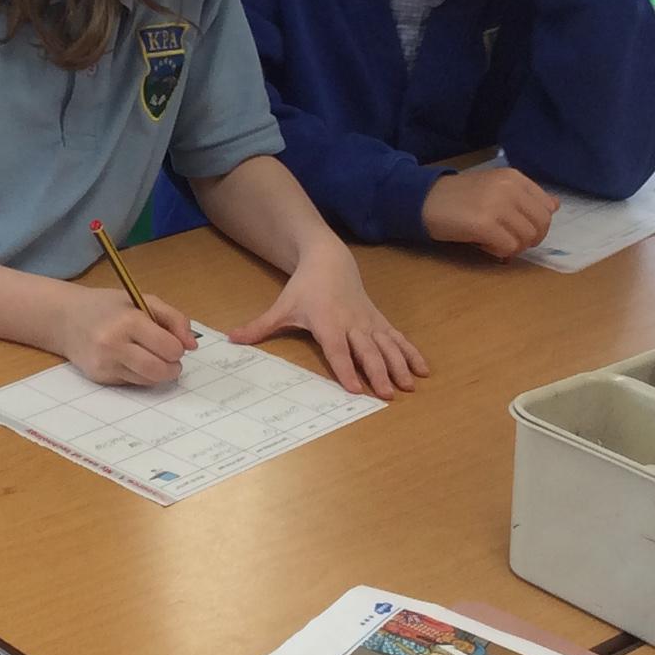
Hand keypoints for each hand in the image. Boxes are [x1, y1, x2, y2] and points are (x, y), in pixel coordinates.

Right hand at [53, 285, 197, 386]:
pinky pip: (132, 383)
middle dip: (173, 367)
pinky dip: (139, 375)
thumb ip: (173, 319)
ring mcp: (105, 363)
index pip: (168, 347)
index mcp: (128, 320)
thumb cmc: (108, 307)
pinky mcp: (99, 377)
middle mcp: (114, 344)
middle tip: (171, 359)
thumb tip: (192, 345)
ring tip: (153, 358)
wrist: (65, 318)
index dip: (177, 347)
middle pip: (159, 370)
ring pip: (147, 380)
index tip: (173, 342)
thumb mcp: (142, 300)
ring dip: (158, 374)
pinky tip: (131, 361)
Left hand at [228, 243, 425, 398]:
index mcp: (328, 322)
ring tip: (409, 386)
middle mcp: (352, 324)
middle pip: (367, 351)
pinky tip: (423, 369)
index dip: (346, 369)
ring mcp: (369, 322)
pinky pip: (398, 338)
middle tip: (387, 394)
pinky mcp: (379, 320)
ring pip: (387, 345)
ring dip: (399, 365)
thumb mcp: (281, 307)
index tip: (356, 389)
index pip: (337, 350)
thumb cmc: (304, 287)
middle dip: (378, 372)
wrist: (329, 260)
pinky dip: (411, 353)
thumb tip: (231, 338)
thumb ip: (259, 326)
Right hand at [422, 168, 558, 260]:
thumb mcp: (495, 187)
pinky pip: (508, 248)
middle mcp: (509, 188)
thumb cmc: (459, 197)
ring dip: (512, 246)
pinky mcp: (484, 224)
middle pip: (541, 225)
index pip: (547, 207)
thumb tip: (555, 206)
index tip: (518, 228)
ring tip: (491, 240)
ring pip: (526, 239)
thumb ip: (524, 196)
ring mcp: (497, 205)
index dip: (537, 225)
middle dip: (528, 239)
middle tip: (506, 240)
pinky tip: (483, 244)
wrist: (423, 200)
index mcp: (514, 177)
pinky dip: (498, 252)